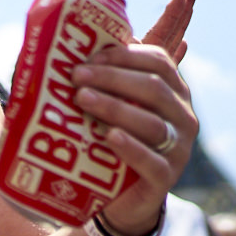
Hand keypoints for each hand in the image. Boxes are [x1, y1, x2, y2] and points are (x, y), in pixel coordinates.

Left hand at [75, 0, 198, 235]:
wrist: (121, 195)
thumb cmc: (111, 136)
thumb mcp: (110, 103)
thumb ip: (100, 75)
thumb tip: (53, 40)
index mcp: (173, 90)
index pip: (158, 61)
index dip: (124, 55)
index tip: (89, 56)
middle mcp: (182, 116)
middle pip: (154, 88)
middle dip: (112, 78)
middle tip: (75, 76)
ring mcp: (178, 148)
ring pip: (152, 123)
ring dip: (115, 107)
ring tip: (82, 99)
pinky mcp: (165, 178)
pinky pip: (152, 161)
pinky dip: (130, 147)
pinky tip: (109, 136)